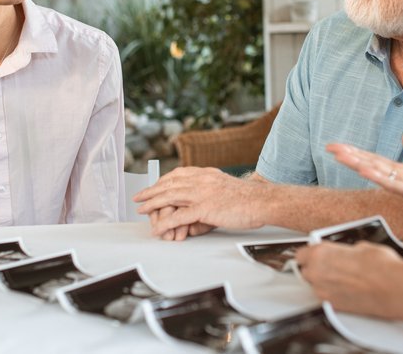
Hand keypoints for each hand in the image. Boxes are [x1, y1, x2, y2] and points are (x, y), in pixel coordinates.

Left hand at [133, 167, 266, 238]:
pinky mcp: (205, 208)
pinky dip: (166, 224)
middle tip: (139, 197)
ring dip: (152, 204)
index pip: (178, 174)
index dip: (163, 181)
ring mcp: (202, 193)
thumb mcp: (225, 188)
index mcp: (207, 174)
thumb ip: (209, 192)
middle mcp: (202, 180)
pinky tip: (158, 229)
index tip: (154, 186)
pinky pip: (179, 217)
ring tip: (141, 210)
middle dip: (152, 191)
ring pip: (169, 197)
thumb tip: (199, 205)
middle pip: (169, 184)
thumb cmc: (249, 198)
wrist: (263, 201)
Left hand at [295, 241, 402, 321]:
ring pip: (316, 285)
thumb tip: (347, 253)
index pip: (301, 254)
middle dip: (316, 268)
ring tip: (344, 278)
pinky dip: (334, 294)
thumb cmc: (381, 266)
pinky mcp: (334, 306)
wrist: (393, 288)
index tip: (317, 254)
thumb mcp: (361, 247)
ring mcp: (324, 292)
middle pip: (306, 270)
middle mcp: (317, 273)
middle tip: (332, 266)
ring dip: (324, 282)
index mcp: (320, 254)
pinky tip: (348, 289)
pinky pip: (327, 297)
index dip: (310, 254)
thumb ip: (345, 251)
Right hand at [327, 132, 402, 253]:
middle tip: (331, 148)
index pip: (377, 160)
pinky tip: (366, 172)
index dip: (357, 152)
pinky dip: (380, 178)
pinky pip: (396, 185)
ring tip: (342, 156)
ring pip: (380, 174)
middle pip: (373, 165)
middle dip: (352, 157)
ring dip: (360, 165)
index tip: (338, 146)